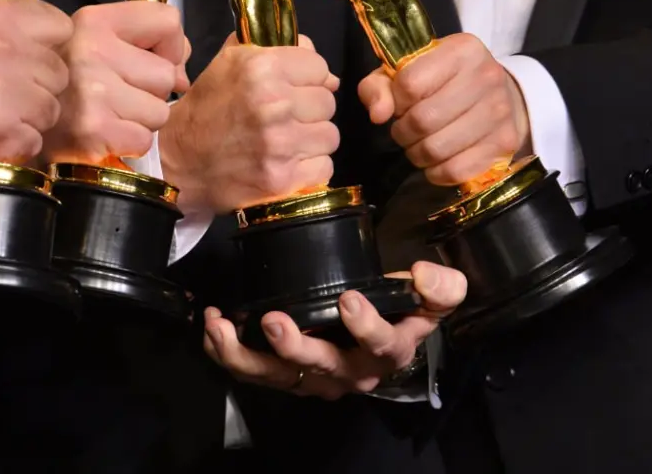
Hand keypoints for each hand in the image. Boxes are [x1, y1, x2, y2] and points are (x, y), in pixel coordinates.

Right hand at [0, 0, 72, 166]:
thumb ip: (11, 26)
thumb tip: (53, 37)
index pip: (60, 25)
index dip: (50, 44)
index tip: (36, 55)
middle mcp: (5, 51)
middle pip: (59, 71)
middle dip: (40, 84)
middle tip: (9, 91)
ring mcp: (8, 95)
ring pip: (52, 108)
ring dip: (31, 115)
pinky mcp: (7, 134)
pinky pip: (35, 139)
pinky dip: (18, 141)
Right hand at [42, 1, 189, 162]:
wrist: (1, 121)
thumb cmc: (60, 85)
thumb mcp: (91, 44)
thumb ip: (141, 40)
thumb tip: (181, 68)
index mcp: (93, 21)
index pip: (167, 20)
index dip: (168, 47)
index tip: (147, 61)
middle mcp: (91, 50)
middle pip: (166, 74)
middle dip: (150, 92)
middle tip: (116, 97)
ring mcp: (93, 91)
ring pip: (160, 111)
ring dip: (139, 120)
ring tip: (107, 116)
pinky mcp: (94, 130)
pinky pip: (144, 139)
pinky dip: (128, 143)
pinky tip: (103, 135)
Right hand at [160, 34, 339, 214]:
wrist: (177, 162)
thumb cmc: (206, 110)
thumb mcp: (229, 64)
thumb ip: (274, 48)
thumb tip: (321, 64)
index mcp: (261, 68)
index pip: (320, 67)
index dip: (308, 78)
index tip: (293, 89)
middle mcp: (274, 103)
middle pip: (328, 102)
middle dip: (310, 110)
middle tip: (285, 118)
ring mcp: (280, 144)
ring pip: (330, 135)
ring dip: (312, 140)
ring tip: (285, 142)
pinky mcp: (283, 179)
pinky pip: (324, 167)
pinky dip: (309, 169)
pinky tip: (286, 164)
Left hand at [203, 261, 466, 399]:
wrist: (384, 335)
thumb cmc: (403, 309)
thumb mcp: (432, 297)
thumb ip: (439, 287)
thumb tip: (422, 274)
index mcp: (389, 350)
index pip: (381, 344)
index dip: (367, 326)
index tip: (349, 299)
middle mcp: (350, 372)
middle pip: (322, 366)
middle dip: (295, 346)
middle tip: (274, 321)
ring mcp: (314, 377)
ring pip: (278, 375)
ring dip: (246, 354)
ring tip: (222, 326)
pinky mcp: (286, 374)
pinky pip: (253, 371)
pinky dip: (228, 352)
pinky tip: (213, 328)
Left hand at [358, 34, 529, 184]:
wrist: (499, 95)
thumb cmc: (444, 82)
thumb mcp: (407, 72)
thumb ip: (379, 86)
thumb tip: (378, 115)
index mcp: (461, 50)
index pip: (410, 83)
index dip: (395, 101)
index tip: (399, 105)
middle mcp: (486, 76)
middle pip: (423, 119)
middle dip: (403, 132)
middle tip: (405, 131)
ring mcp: (499, 111)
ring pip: (437, 148)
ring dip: (417, 154)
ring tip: (419, 145)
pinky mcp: (505, 142)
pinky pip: (456, 170)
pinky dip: (437, 173)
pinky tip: (437, 161)